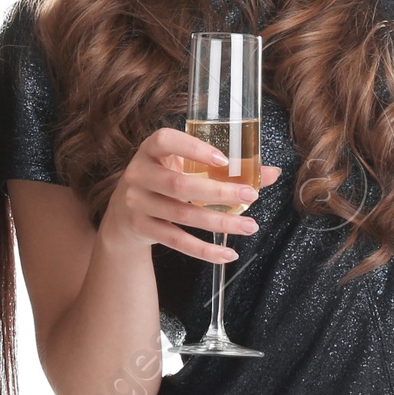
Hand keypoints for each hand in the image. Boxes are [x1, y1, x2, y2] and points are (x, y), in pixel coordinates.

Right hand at [97, 128, 278, 262]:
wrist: (122, 216)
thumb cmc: (163, 181)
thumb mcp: (182, 167)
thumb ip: (222, 167)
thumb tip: (270, 173)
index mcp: (150, 150)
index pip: (165, 140)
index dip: (193, 148)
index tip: (224, 159)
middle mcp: (139, 174)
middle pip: (179, 185)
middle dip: (220, 191)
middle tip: (252, 195)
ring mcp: (137, 203)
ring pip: (182, 215)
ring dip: (220, 222)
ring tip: (250, 226)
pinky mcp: (141, 228)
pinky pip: (177, 241)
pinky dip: (204, 250)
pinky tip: (228, 253)